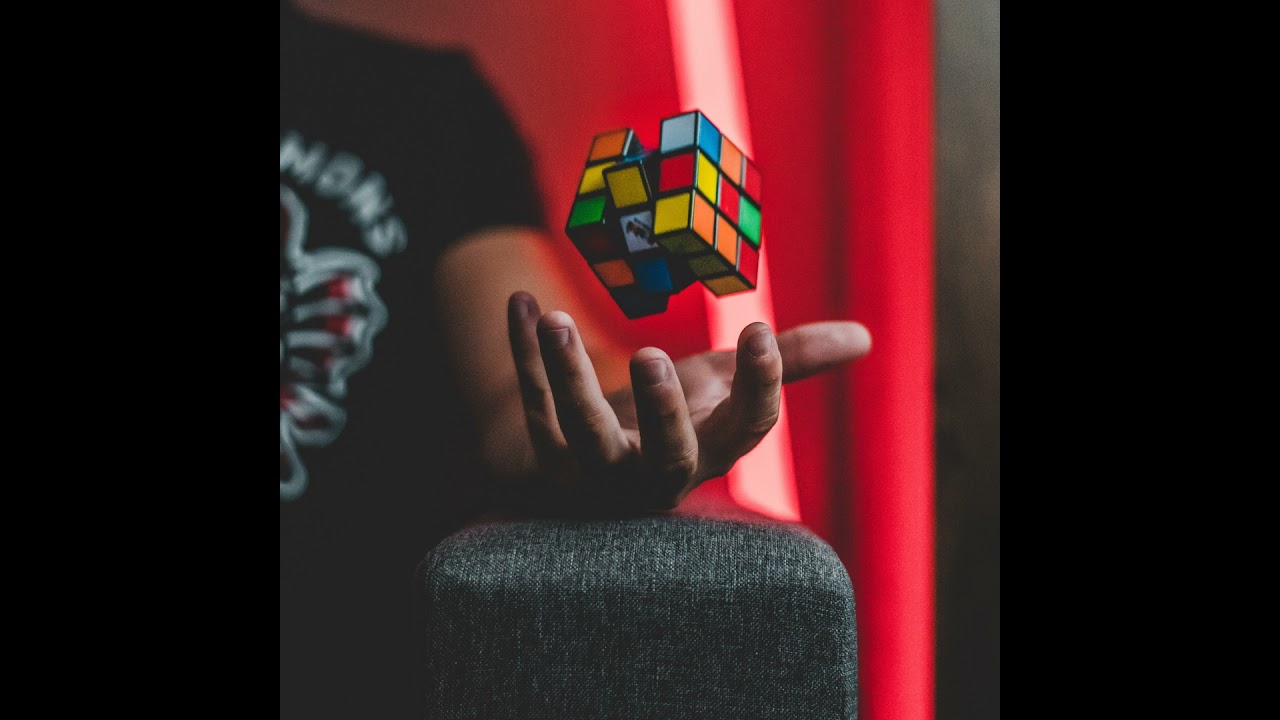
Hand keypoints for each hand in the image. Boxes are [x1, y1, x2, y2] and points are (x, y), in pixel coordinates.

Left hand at [506, 290, 870, 512]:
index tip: (759, 332)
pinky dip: (522, 355)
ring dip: (568, 377)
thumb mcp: (724, 387)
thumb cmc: (670, 418)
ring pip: (580, 435)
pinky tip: (520, 302)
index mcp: (708, 452)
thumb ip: (787, 362)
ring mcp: (594, 470)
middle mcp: (654, 473)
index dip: (759, 388)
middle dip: (662, 412)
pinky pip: (532, 406)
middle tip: (653, 356)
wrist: (587, 460)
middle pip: (664, 460)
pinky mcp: (545, 455)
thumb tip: (863, 337)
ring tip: (557, 319)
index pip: (745, 432)